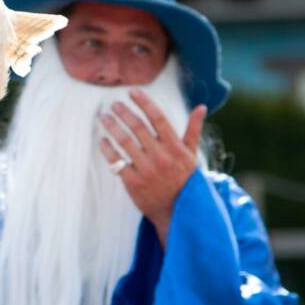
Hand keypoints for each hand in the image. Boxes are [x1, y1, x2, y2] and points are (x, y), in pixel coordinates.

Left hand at [99, 89, 205, 247]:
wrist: (178, 212)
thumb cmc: (185, 180)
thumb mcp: (191, 155)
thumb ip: (193, 130)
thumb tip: (201, 107)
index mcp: (175, 147)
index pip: (157, 118)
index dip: (144, 102)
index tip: (132, 91)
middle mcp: (160, 156)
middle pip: (137, 127)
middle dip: (123, 113)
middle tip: (113, 104)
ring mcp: (146, 170)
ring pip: (124, 142)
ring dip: (112, 127)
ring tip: (104, 118)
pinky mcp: (133, 183)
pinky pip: (117, 162)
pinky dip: (108, 150)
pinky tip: (102, 140)